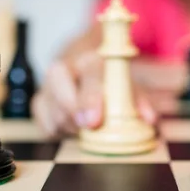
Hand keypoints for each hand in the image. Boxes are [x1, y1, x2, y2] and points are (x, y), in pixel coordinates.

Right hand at [31, 51, 157, 137]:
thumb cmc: (108, 82)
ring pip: (50, 106)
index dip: (90, 98)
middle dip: (70, 109)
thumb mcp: (126, 86)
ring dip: (68, 124)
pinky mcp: (39, 102)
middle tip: (86, 127)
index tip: (93, 121)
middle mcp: (66, 68)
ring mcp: (48, 85)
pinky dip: (56, 130)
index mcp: (91, 61)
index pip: (90, 73)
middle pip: (58, 81)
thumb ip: (138, 101)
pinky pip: (42, 122)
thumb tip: (149, 119)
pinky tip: (70, 129)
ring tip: (84, 127)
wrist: (83, 70)